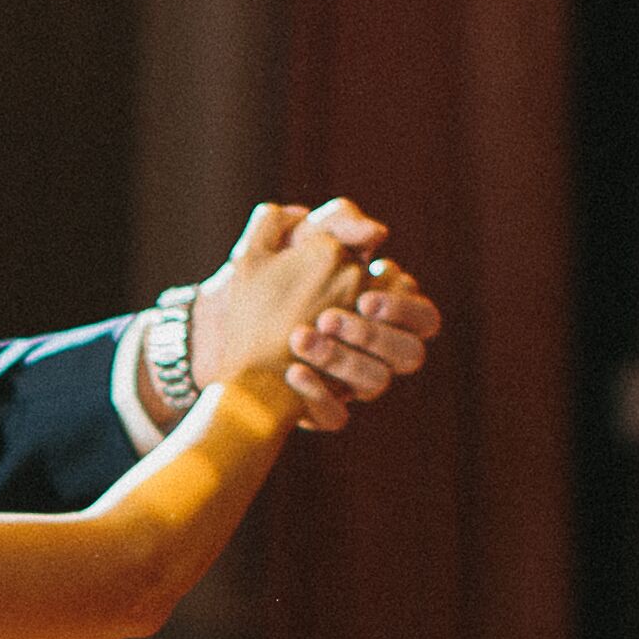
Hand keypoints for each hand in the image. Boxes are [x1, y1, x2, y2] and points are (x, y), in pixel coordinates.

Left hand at [175, 198, 438, 429]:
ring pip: (375, 384)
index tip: (365, 297)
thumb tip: (378, 233)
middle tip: (329, 318)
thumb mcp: (297, 238)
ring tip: (300, 338)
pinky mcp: (319, 408)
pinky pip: (335, 417)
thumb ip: (338, 222)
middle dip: (374, 336)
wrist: (214, 318)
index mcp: (382, 310)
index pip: (423, 317)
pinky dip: (316, 395)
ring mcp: (349, 382)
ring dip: (343, 361)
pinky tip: (291, 372)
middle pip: (409, 354)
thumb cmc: (267, 272)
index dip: (403, 309)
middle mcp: (373, 350)